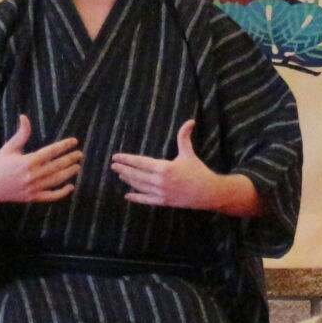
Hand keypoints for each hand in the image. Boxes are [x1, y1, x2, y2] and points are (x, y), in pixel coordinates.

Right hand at [0, 114, 80, 205]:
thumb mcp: (9, 147)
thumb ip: (21, 134)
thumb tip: (24, 117)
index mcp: (28, 161)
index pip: (52, 151)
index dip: (64, 145)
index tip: (74, 141)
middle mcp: (33, 175)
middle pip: (57, 166)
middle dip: (70, 159)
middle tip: (79, 154)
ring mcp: (33, 188)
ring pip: (57, 180)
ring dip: (69, 173)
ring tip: (77, 166)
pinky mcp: (32, 197)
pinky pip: (51, 196)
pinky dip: (62, 193)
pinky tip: (70, 187)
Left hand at [111, 120, 242, 211]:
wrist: (208, 193)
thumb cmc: (199, 171)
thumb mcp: (189, 153)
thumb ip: (184, 137)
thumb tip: (190, 120)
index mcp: (164, 168)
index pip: (140, 162)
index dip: (126, 159)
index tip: (116, 157)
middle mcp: (160, 181)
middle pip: (136, 175)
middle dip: (123, 169)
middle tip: (113, 166)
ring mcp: (161, 193)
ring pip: (139, 186)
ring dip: (128, 180)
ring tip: (120, 175)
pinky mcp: (164, 202)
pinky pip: (146, 200)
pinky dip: (136, 198)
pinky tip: (127, 195)